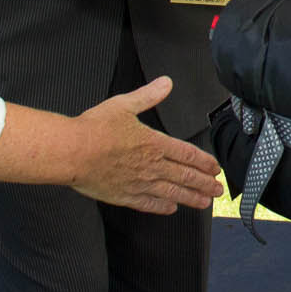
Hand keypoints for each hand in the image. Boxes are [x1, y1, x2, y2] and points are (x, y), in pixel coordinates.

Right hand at [62, 79, 224, 212]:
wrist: (72, 152)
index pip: (187, 154)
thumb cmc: (94, 128)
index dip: (204, 162)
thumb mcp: (124, 105)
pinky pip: (149, 204)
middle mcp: (151, 165)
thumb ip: (148, 95)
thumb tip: (166, 83)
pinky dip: (163, 207)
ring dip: (191, 198)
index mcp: (153, 143)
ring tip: (205, 202)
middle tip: (218, 190)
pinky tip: (171, 209)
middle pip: (185, 176)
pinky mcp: (124, 196)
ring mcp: (139, 183)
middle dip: (204, 183)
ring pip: (172, 193)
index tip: (216, 169)